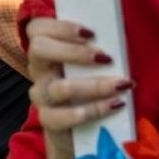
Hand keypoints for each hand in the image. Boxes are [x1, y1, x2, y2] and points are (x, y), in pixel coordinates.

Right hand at [24, 17, 130, 147]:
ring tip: (121, 85)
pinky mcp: (49, 120)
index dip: (60, 27)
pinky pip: (64, 116)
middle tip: (105, 58)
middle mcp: (40, 70)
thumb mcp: (94, 64)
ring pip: (59, 87)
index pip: (37, 29)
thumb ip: (97, 48)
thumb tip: (121, 33)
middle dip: (73, 52)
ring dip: (94, 86)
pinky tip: (116, 105)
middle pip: (39, 49)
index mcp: (48, 50)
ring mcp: (41, 95)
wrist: (83, 132)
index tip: (91, 33)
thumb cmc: (92, 87)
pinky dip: (94, 110)